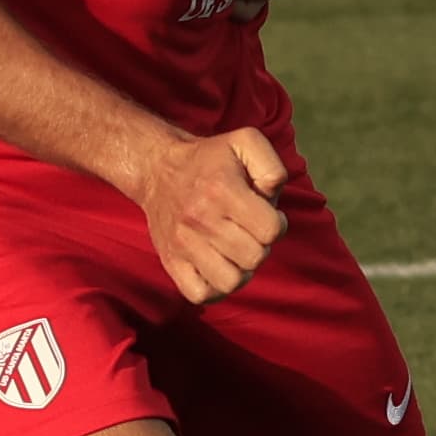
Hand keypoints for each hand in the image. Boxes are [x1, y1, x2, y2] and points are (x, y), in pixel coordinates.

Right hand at [136, 128, 286, 303]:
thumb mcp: (245, 141)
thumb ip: (271, 165)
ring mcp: (183, 244)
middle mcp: (200, 219)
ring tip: (237, 252)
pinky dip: (216, 288)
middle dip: (261, 245)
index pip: (271, 230)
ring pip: (231, 281)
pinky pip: (201, 294)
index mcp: (222, 190)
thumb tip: (272, 196)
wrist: (158, 169)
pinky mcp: (171, 261)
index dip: (277, 224)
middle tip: (249, 231)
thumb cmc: (211, 159)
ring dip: (242, 270)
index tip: (266, 215)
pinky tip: (220, 268)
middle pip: (255, 257)